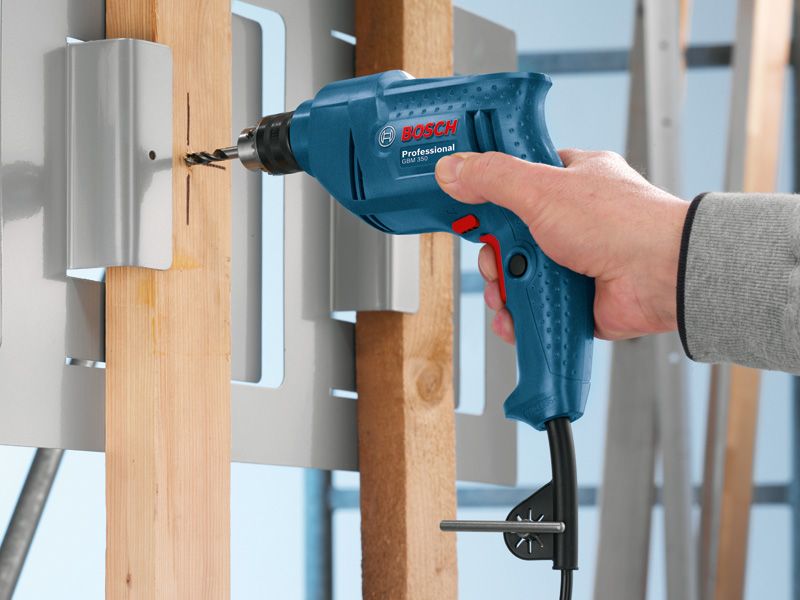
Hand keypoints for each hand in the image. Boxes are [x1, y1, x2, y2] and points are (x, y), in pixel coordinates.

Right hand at [435, 149, 688, 341]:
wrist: (661, 277)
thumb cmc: (622, 224)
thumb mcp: (543, 189)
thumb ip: (494, 178)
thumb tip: (454, 169)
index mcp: (569, 180)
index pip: (515, 180)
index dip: (488, 194)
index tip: (467, 206)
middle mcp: (572, 220)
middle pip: (509, 235)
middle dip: (495, 254)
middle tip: (496, 258)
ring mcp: (574, 259)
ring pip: (517, 273)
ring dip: (504, 287)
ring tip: (509, 291)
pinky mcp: (575, 296)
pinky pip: (533, 305)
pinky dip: (519, 314)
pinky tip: (515, 316)